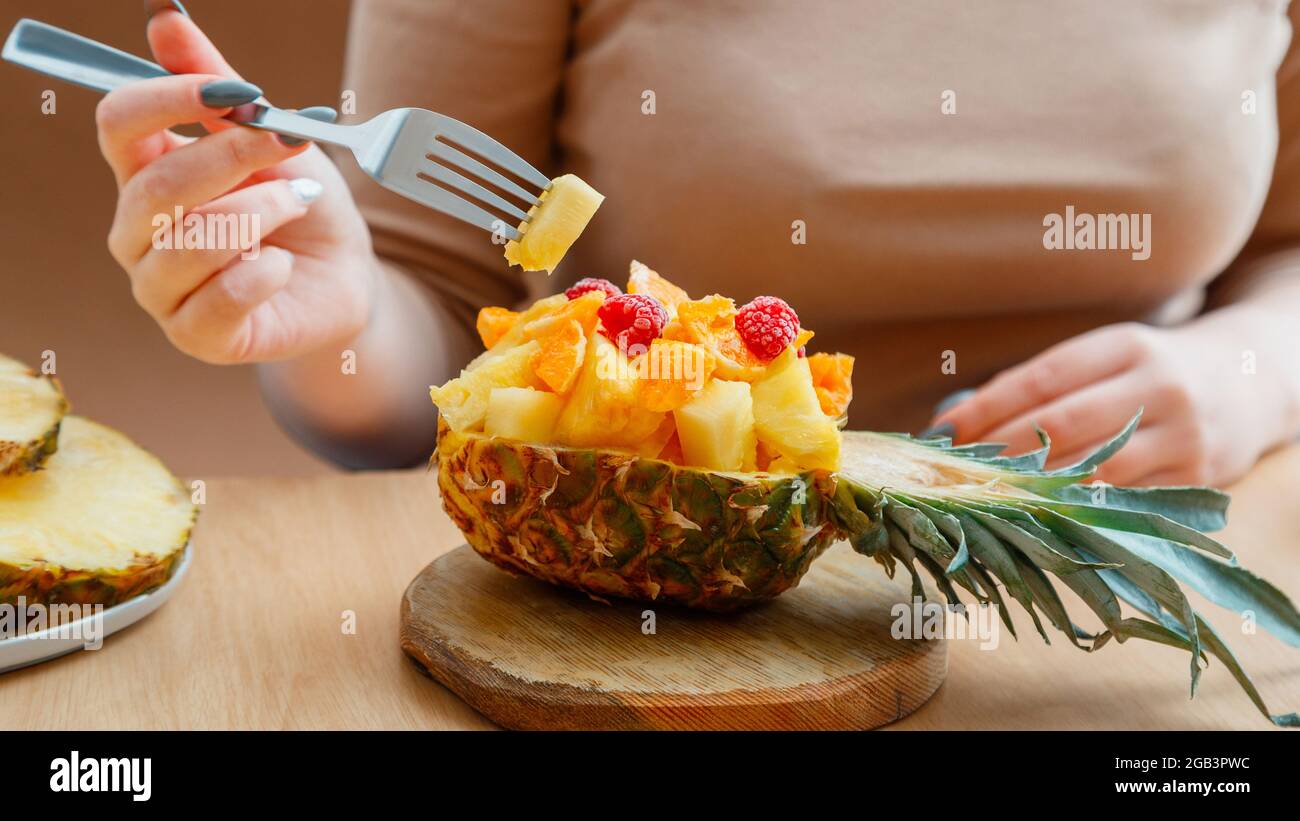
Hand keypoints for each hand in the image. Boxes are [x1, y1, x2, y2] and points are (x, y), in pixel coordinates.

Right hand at [98, 10, 376, 363]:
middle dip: (230, 160)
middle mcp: (138, 233)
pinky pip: (217, 300)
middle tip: (286, 145)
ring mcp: (161, 289)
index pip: (118, 123)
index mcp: (144, 173)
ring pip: (186, 245)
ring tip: (296, 205)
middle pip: (154, 187)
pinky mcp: (197, 336)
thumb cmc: (300, 204)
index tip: (233, 91)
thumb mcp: (270, 137)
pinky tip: (283, 264)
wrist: (344, 276)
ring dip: (255, 214)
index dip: (169, 98)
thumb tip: (166, 19)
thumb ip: (218, 83)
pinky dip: (261, 273)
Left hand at [931, 318, 1287, 486]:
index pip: (1041, 379)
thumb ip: (1044, 383)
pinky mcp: (1194, 478)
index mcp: (1125, 346)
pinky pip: (1122, 502)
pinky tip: (1035, 515)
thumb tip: (961, 420)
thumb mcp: (1105, 357)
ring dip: (1029, 488)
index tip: (943, 430)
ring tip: (983, 497)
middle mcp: (1157, 387)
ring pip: (1090, 470)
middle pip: (1060, 426)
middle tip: (953, 472)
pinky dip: (1073, 510)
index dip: (986, 407)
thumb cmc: (1148, 372)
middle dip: (999, 452)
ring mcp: (1181, 435)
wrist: (1249, 382)